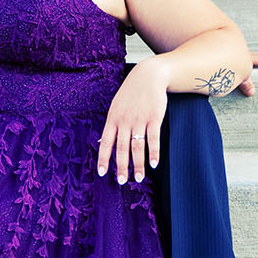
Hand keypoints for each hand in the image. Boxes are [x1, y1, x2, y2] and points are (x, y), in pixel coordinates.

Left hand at [98, 60, 168, 183]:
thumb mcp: (116, 106)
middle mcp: (124, 121)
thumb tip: (104, 142)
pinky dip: (154, 153)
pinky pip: (153, 139)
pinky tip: (154, 164)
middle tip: (122, 182)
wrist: (148, 76)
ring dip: (139, 164)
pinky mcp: (154, 118)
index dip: (103, 158)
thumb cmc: (131, 93)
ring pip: (137, 146)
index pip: (106, 142)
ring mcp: (139, 119)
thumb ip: (112, 124)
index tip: (102, 173)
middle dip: (121, 167)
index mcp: (113, 119)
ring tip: (139, 178)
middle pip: (122, 148)